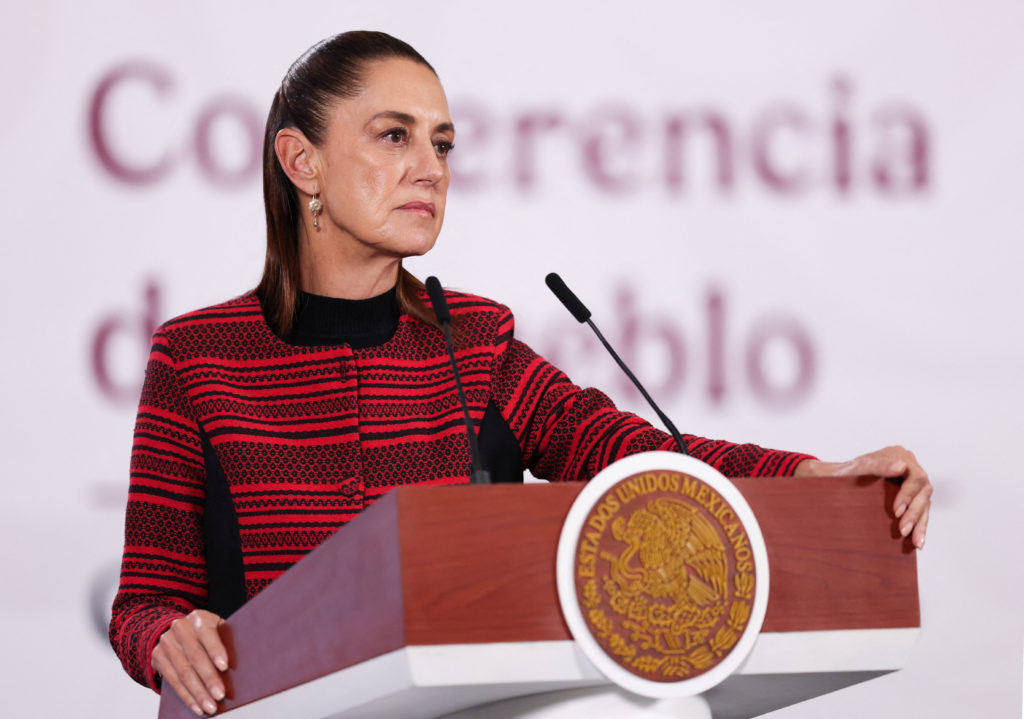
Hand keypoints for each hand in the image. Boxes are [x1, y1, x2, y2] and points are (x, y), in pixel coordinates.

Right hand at [151, 609, 228, 716]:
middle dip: (208, 679)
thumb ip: (227, 640)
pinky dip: (186, 696)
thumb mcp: (217, 629)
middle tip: (219, 696)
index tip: (224, 667)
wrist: (177, 632)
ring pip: (183, 672)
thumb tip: (246, 660)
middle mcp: (180, 628)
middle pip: (195, 656)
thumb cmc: (207, 634)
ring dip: (197, 693)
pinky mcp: (158, 657)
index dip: (215, 650)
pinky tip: (197, 707)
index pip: (207, 634)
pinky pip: (172, 681)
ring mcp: (166, 643)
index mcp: (199, 618)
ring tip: (210, 707)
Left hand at [794, 445, 930, 549]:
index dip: (909, 495)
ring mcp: (912, 481)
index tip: (896, 511)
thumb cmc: (846, 473)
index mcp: (899, 455)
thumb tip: (900, 466)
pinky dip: (920, 525)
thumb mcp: (858, 468)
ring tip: (915, 541)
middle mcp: (910, 466)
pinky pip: (922, 511)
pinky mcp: (912, 495)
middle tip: (902, 530)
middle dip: (914, 513)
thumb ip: (877, 465)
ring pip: (925, 503)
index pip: (914, 477)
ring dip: (920, 523)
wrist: (837, 481)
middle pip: (923, 491)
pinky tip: (917, 541)